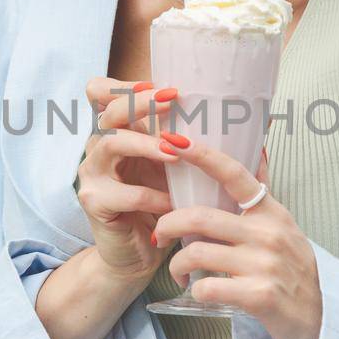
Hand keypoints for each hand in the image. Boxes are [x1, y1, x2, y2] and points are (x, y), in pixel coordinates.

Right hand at [77, 78, 182, 282]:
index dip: (123, 86)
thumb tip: (246, 118)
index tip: (157, 85)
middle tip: (172, 100)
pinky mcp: (94, 202)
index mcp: (116, 133)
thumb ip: (187, 141)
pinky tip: (173, 202)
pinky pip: (125, 194)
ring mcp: (92, 174)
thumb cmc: (158, 205)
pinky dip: (153, 196)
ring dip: (146, 144)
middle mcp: (98, 148)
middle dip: (140, 102)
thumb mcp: (172, 168)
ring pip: (111, 145)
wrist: (136, 253)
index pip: (101, 94)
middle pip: (108, 112)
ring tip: (175, 151)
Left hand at [151, 143, 322, 338]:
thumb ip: (262, 195)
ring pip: (197, 253)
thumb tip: (258, 150)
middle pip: (200, 217)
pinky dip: (195, 290)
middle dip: (168, 224)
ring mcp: (264, 265)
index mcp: (271, 213)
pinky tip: (200, 291)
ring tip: (179, 272)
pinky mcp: (259, 296)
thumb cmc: (295, 271)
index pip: (234, 174)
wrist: (322, 317)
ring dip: (177, 264)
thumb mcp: (285, 227)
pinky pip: (207, 287)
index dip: (202, 155)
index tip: (174, 141)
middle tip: (161, 234)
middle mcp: (268, 234)